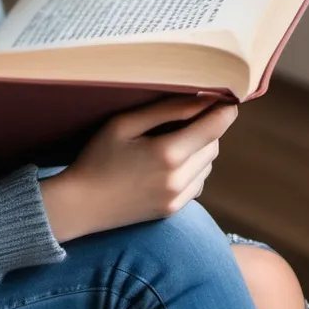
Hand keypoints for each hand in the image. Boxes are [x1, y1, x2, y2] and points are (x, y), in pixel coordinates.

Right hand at [39, 95, 238, 242]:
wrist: (81, 204)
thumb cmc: (97, 157)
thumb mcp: (124, 124)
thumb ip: (165, 111)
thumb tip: (201, 100)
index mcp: (167, 154)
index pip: (214, 128)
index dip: (224, 111)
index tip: (227, 98)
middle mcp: (178, 179)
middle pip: (213, 145)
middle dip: (208, 127)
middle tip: (187, 114)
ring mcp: (177, 198)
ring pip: (208, 165)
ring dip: (201, 148)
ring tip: (172, 138)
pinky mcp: (173, 210)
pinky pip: (197, 183)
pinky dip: (192, 168)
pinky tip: (167, 163)